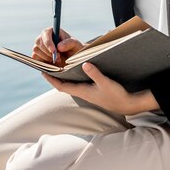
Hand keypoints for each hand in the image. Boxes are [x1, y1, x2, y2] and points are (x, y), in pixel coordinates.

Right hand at [32, 27, 83, 66]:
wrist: (72, 59)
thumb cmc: (74, 48)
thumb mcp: (75, 44)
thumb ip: (69, 43)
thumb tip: (58, 46)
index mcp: (52, 31)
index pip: (45, 34)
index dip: (48, 42)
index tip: (53, 51)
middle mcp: (43, 38)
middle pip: (38, 43)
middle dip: (48, 52)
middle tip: (58, 58)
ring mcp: (39, 47)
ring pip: (36, 51)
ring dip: (47, 58)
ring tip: (58, 60)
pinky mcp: (37, 56)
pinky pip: (35, 59)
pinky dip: (43, 62)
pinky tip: (52, 64)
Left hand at [41, 63, 159, 115]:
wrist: (126, 105)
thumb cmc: (115, 95)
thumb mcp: (106, 82)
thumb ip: (95, 73)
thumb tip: (84, 64)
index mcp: (82, 91)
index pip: (61, 86)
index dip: (51, 79)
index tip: (43, 71)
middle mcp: (82, 92)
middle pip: (63, 85)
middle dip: (54, 77)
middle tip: (47, 66)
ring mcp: (87, 92)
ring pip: (70, 84)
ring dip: (62, 77)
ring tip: (57, 67)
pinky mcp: (93, 91)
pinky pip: (78, 84)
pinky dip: (72, 77)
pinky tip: (74, 71)